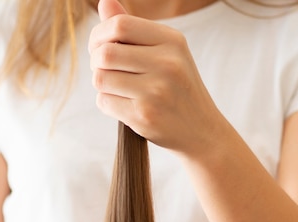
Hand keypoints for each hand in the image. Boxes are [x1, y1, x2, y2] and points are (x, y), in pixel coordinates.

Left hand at [89, 0, 224, 154]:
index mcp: (172, 41)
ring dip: (101, 84)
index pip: (119, 25)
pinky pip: (104, 102)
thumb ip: (134, 29)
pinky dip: (107, 103)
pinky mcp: (144, 117)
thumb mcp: (167, 53)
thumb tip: (104, 2)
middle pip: (105, 53)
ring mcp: (155, 92)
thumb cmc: (179, 89)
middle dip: (95, 61)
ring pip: (100, 78)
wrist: (202, 132)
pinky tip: (123, 105)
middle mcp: (166, 64)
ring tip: (116, 88)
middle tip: (103, 69)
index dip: (99, 34)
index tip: (99, 47)